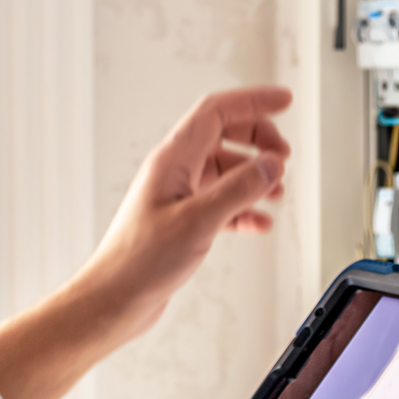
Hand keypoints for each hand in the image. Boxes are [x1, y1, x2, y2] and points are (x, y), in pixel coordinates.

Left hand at [0, 86, 289, 398]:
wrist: (114, 298)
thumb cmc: (139, 261)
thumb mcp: (198, 221)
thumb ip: (238, 189)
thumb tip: (270, 166)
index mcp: (172, 159)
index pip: (216, 111)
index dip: (252, 102)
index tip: (282, 100)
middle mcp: (173, 172)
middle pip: (223, 136)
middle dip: (258, 140)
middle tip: (284, 156)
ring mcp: (177, 196)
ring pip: (224, 171)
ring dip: (254, 177)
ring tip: (276, 191)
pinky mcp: (181, 221)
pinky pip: (220, 203)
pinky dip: (243, 208)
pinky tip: (258, 222)